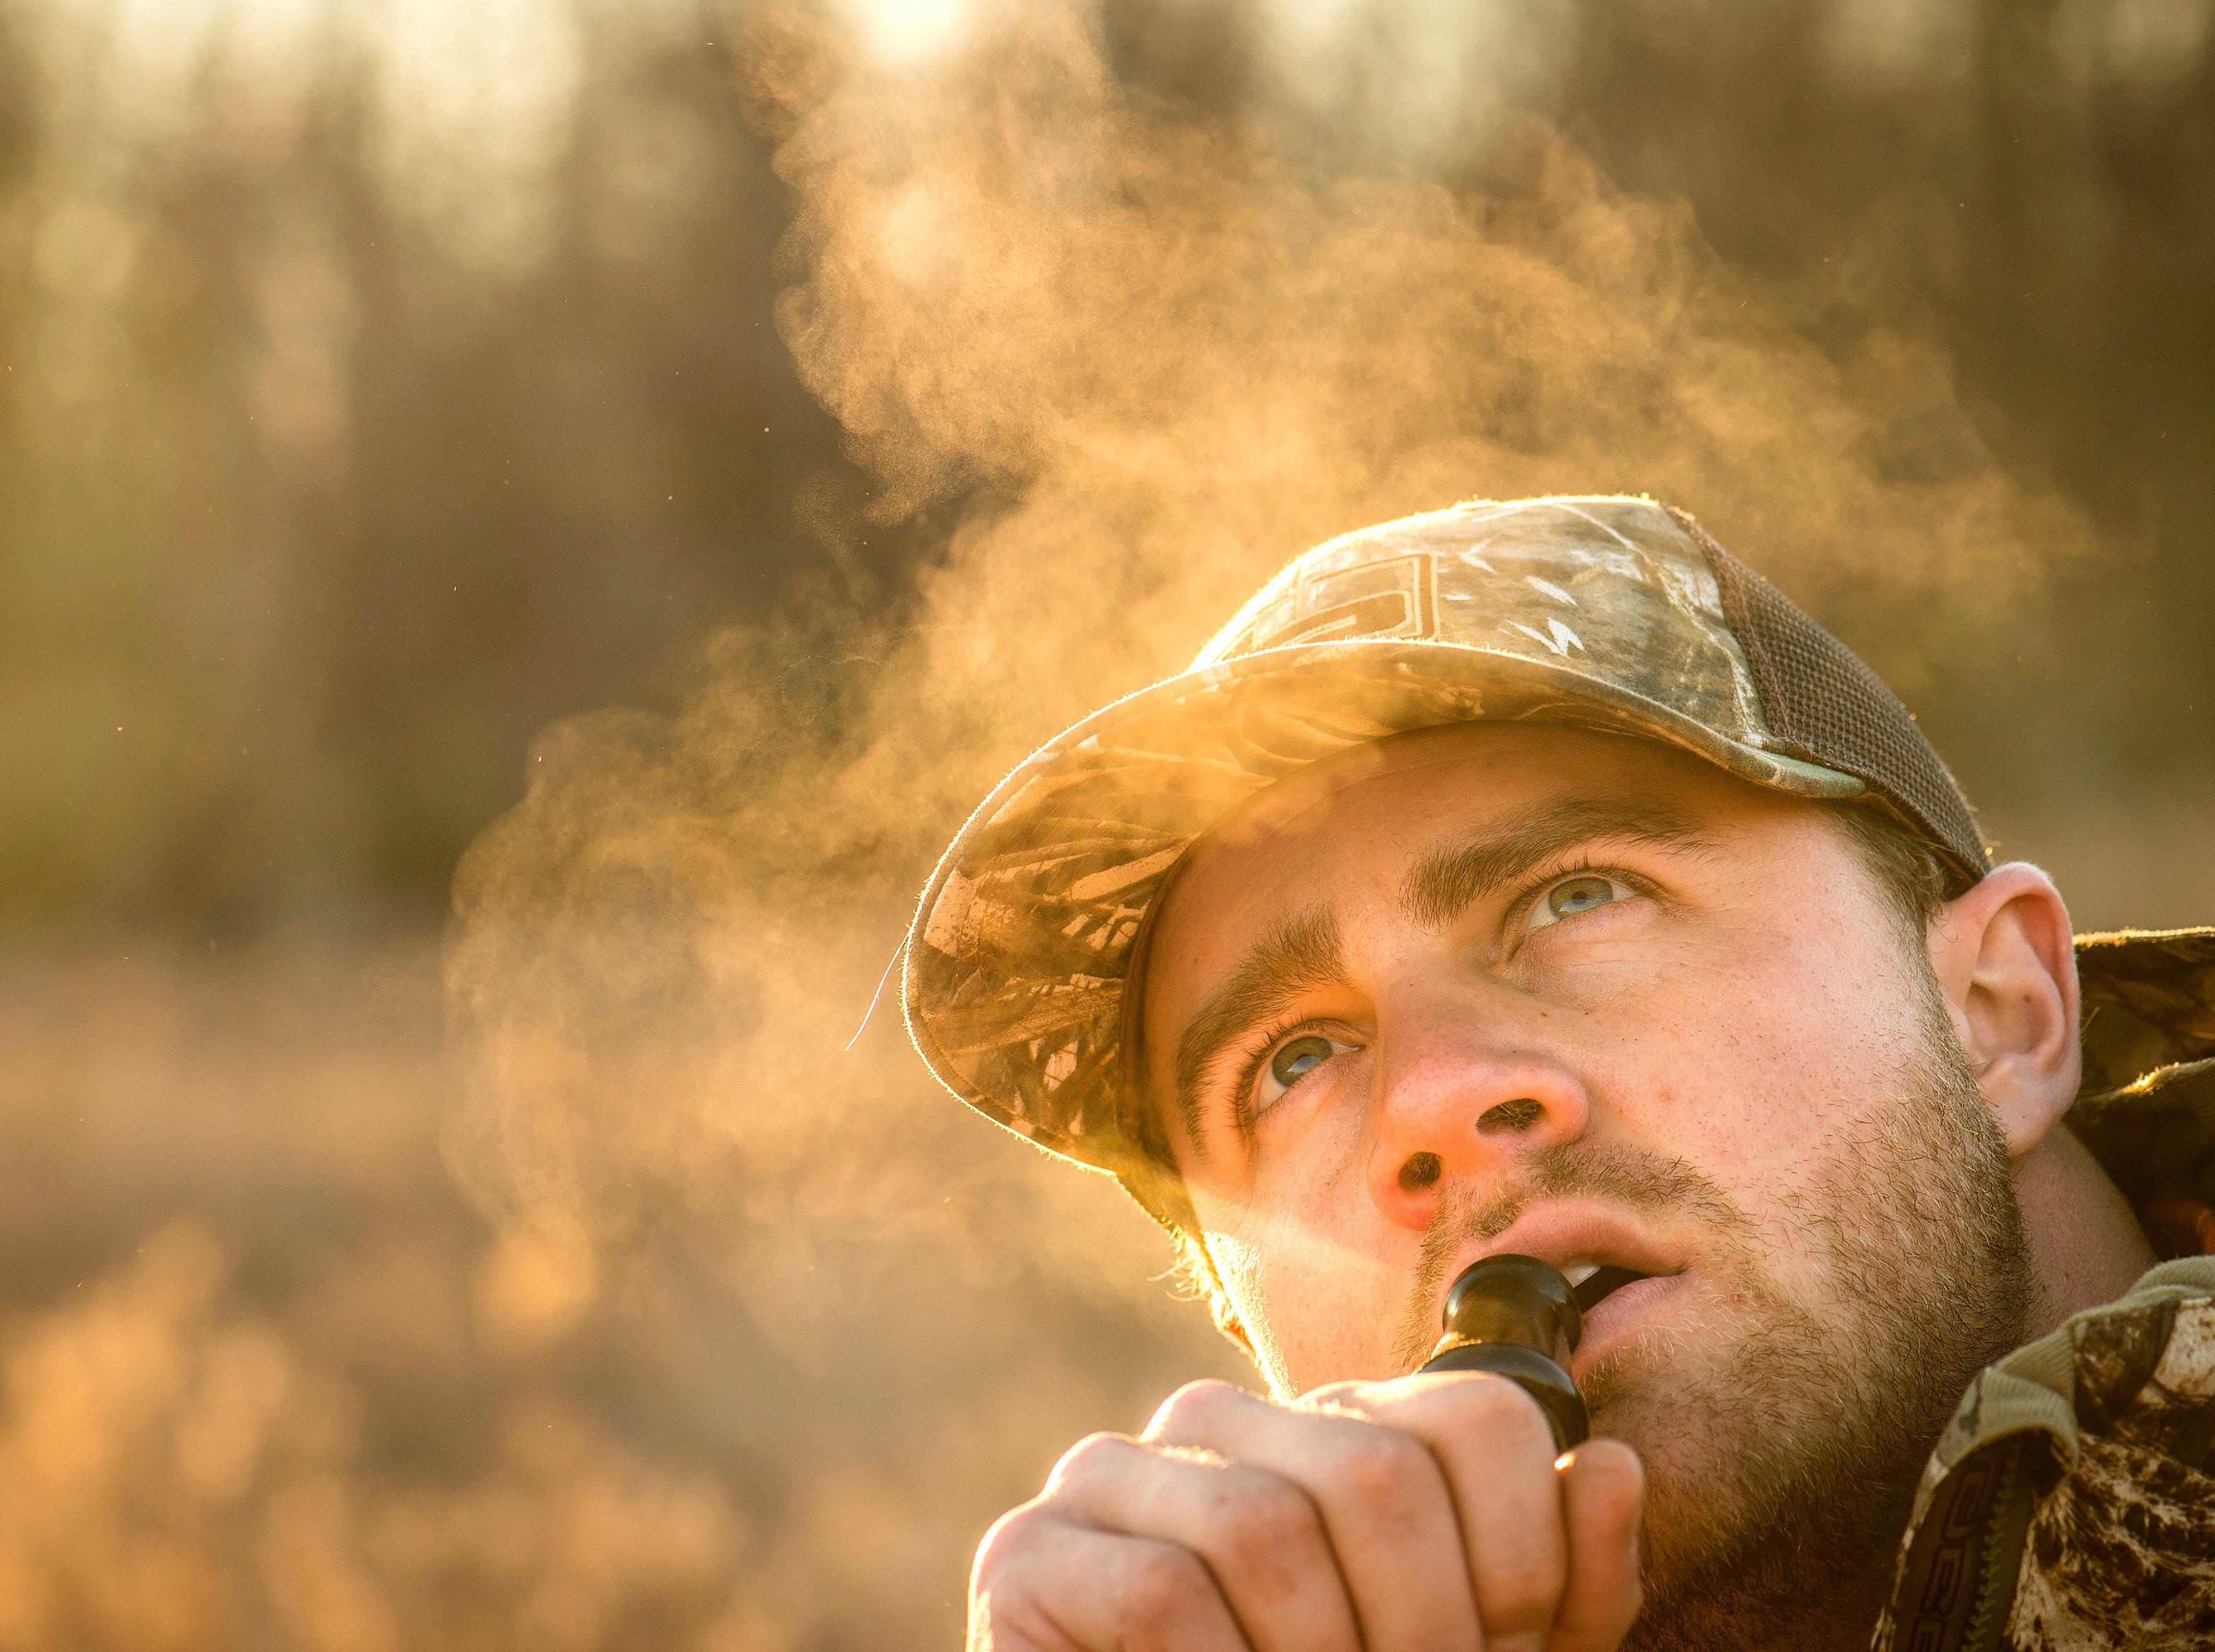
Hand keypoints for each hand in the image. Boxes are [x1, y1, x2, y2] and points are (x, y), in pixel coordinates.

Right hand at [967, 1370, 1644, 1650]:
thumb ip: (1567, 1591)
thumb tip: (1611, 1462)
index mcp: (1334, 1430)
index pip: (1481, 1416)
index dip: (1522, 1559)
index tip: (1496, 1651)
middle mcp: (1221, 1421)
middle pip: (1378, 1468)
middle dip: (1425, 1629)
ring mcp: (1113, 1475)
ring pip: (1266, 1524)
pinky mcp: (1030, 1554)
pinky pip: (1160, 1593)